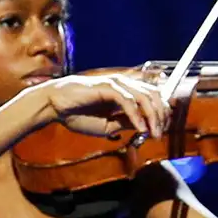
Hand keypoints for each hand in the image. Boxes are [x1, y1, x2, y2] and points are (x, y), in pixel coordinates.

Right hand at [27, 71, 172, 142]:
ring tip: (153, 133)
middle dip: (161, 116)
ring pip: (145, 96)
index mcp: (125, 92)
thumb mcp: (108, 125)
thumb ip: (126, 123)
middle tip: (160, 134)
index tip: (162, 130)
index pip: (153, 97)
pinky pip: (128, 100)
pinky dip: (136, 115)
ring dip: (152, 116)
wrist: (55, 107)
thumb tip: (145, 128)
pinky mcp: (106, 86)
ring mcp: (116, 84)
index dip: (162, 113)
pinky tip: (139, 129)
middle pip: (154, 95)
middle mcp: (124, 85)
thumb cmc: (78, 115)